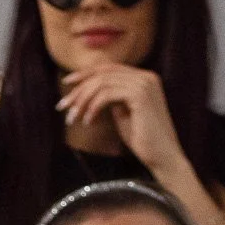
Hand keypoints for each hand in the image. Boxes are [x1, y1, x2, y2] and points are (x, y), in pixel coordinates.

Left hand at [57, 63, 185, 175]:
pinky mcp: (140, 95)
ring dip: (83, 101)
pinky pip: (106, 95)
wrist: (162, 156)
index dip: (85, 74)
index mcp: (142, 78)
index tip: (67, 84)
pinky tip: (87, 121)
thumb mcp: (123, 113)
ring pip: (102, 83)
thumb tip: (90, 92)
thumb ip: (111, 98)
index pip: (108, 68)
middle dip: (79, 89)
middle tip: (62, 106)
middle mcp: (145, 76)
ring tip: (72, 118)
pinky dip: (93, 107)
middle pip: (102, 74)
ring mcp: (144, 83)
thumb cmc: (143, 140)